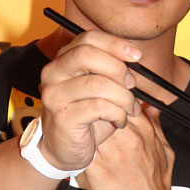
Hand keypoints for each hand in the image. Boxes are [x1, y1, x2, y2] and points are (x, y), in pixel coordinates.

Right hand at [38, 30, 141, 171]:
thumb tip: (135, 60)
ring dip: (123, 97)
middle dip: (118, 68)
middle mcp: (53, 73)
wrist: (63, 150)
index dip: (115, 44)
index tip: (136, 56)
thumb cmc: (85, 118)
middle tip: (132, 85)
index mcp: (62, 60)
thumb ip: (111, 71)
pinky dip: (117, 113)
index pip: (88, 38)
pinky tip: (119, 121)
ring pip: (98, 84)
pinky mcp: (62, 116)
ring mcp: (55, 95)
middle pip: (87, 54)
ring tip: (129, 109)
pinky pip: (99, 107)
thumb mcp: (100, 89)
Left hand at [85, 104, 174, 189]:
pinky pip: (83, 150)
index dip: (107, 101)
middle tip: (83, 116)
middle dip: (91, 111)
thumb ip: (156, 126)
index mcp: (144, 130)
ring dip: (82, 128)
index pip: (119, 101)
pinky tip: (77, 151)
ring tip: (78, 132)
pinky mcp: (98, 171)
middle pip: (101, 110)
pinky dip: (78, 148)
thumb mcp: (165, 150)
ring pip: (89, 127)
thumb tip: (150, 106)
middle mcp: (128, 138)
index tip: (100, 105)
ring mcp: (112, 154)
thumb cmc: (158, 184)